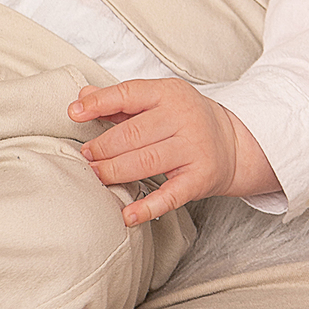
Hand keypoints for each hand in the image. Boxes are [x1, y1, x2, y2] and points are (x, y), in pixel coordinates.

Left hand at [68, 78, 278, 225]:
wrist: (233, 143)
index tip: (74, 112)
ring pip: (146, 162)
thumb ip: (121, 101)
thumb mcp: (159, 100)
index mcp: (169, 93)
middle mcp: (183, 119)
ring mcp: (193, 149)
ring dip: (115, 171)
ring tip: (97, 176)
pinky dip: (147, 207)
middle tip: (86, 157)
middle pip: (134, 134)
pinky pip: (170, 196)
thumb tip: (83, 94)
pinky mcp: (200, 179)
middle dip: (103, 147)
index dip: (99, 103)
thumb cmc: (186, 119)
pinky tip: (128, 215)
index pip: (129, 94)